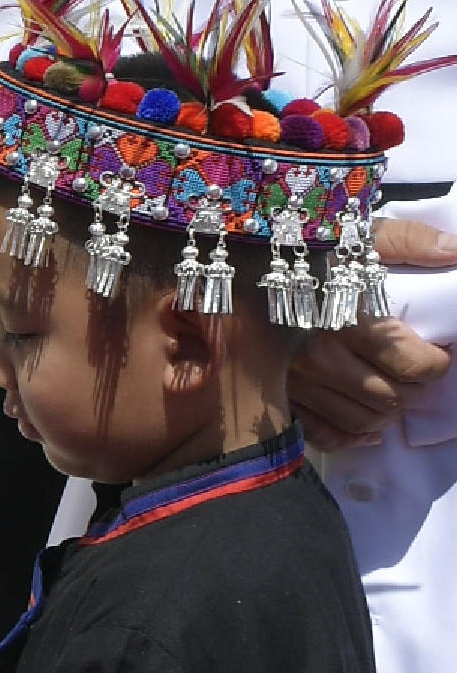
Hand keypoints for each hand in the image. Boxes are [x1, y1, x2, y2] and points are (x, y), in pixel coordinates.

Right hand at [286, 216, 456, 447]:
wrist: (237, 263)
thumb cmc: (303, 250)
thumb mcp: (356, 234)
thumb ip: (409, 241)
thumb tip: (456, 252)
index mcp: (344, 319)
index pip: (412, 365)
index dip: (436, 364)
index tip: (436, 353)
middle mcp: (318, 358)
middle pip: (392, 398)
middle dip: (415, 389)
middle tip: (416, 373)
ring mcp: (296, 384)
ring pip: (363, 422)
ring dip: (388, 413)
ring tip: (392, 391)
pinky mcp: (279, 397)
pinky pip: (325, 436)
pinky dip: (352, 437)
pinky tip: (367, 427)